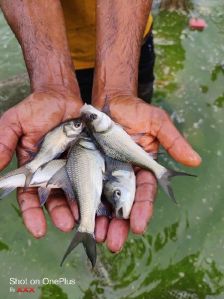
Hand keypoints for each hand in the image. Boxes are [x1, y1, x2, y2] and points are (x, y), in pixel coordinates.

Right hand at [0, 90, 82, 237]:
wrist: (60, 96)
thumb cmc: (35, 109)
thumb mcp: (14, 124)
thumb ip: (3, 144)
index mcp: (33, 169)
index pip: (30, 196)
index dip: (32, 214)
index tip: (38, 229)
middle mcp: (52, 172)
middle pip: (55, 199)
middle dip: (59, 214)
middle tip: (68, 226)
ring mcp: (72, 166)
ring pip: (74, 192)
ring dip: (78, 207)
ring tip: (85, 219)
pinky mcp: (88, 158)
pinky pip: (92, 176)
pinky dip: (94, 189)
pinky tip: (100, 200)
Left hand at [94, 95, 200, 251]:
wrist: (107, 103)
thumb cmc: (134, 110)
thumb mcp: (156, 123)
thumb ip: (173, 141)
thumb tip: (195, 160)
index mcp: (142, 168)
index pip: (144, 193)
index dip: (142, 210)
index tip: (138, 226)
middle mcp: (123, 175)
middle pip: (122, 204)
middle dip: (119, 225)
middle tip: (113, 243)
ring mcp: (103, 173)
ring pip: (102, 201)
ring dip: (100, 221)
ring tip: (97, 237)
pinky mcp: (85, 169)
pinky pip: (83, 187)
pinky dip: (80, 203)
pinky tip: (76, 217)